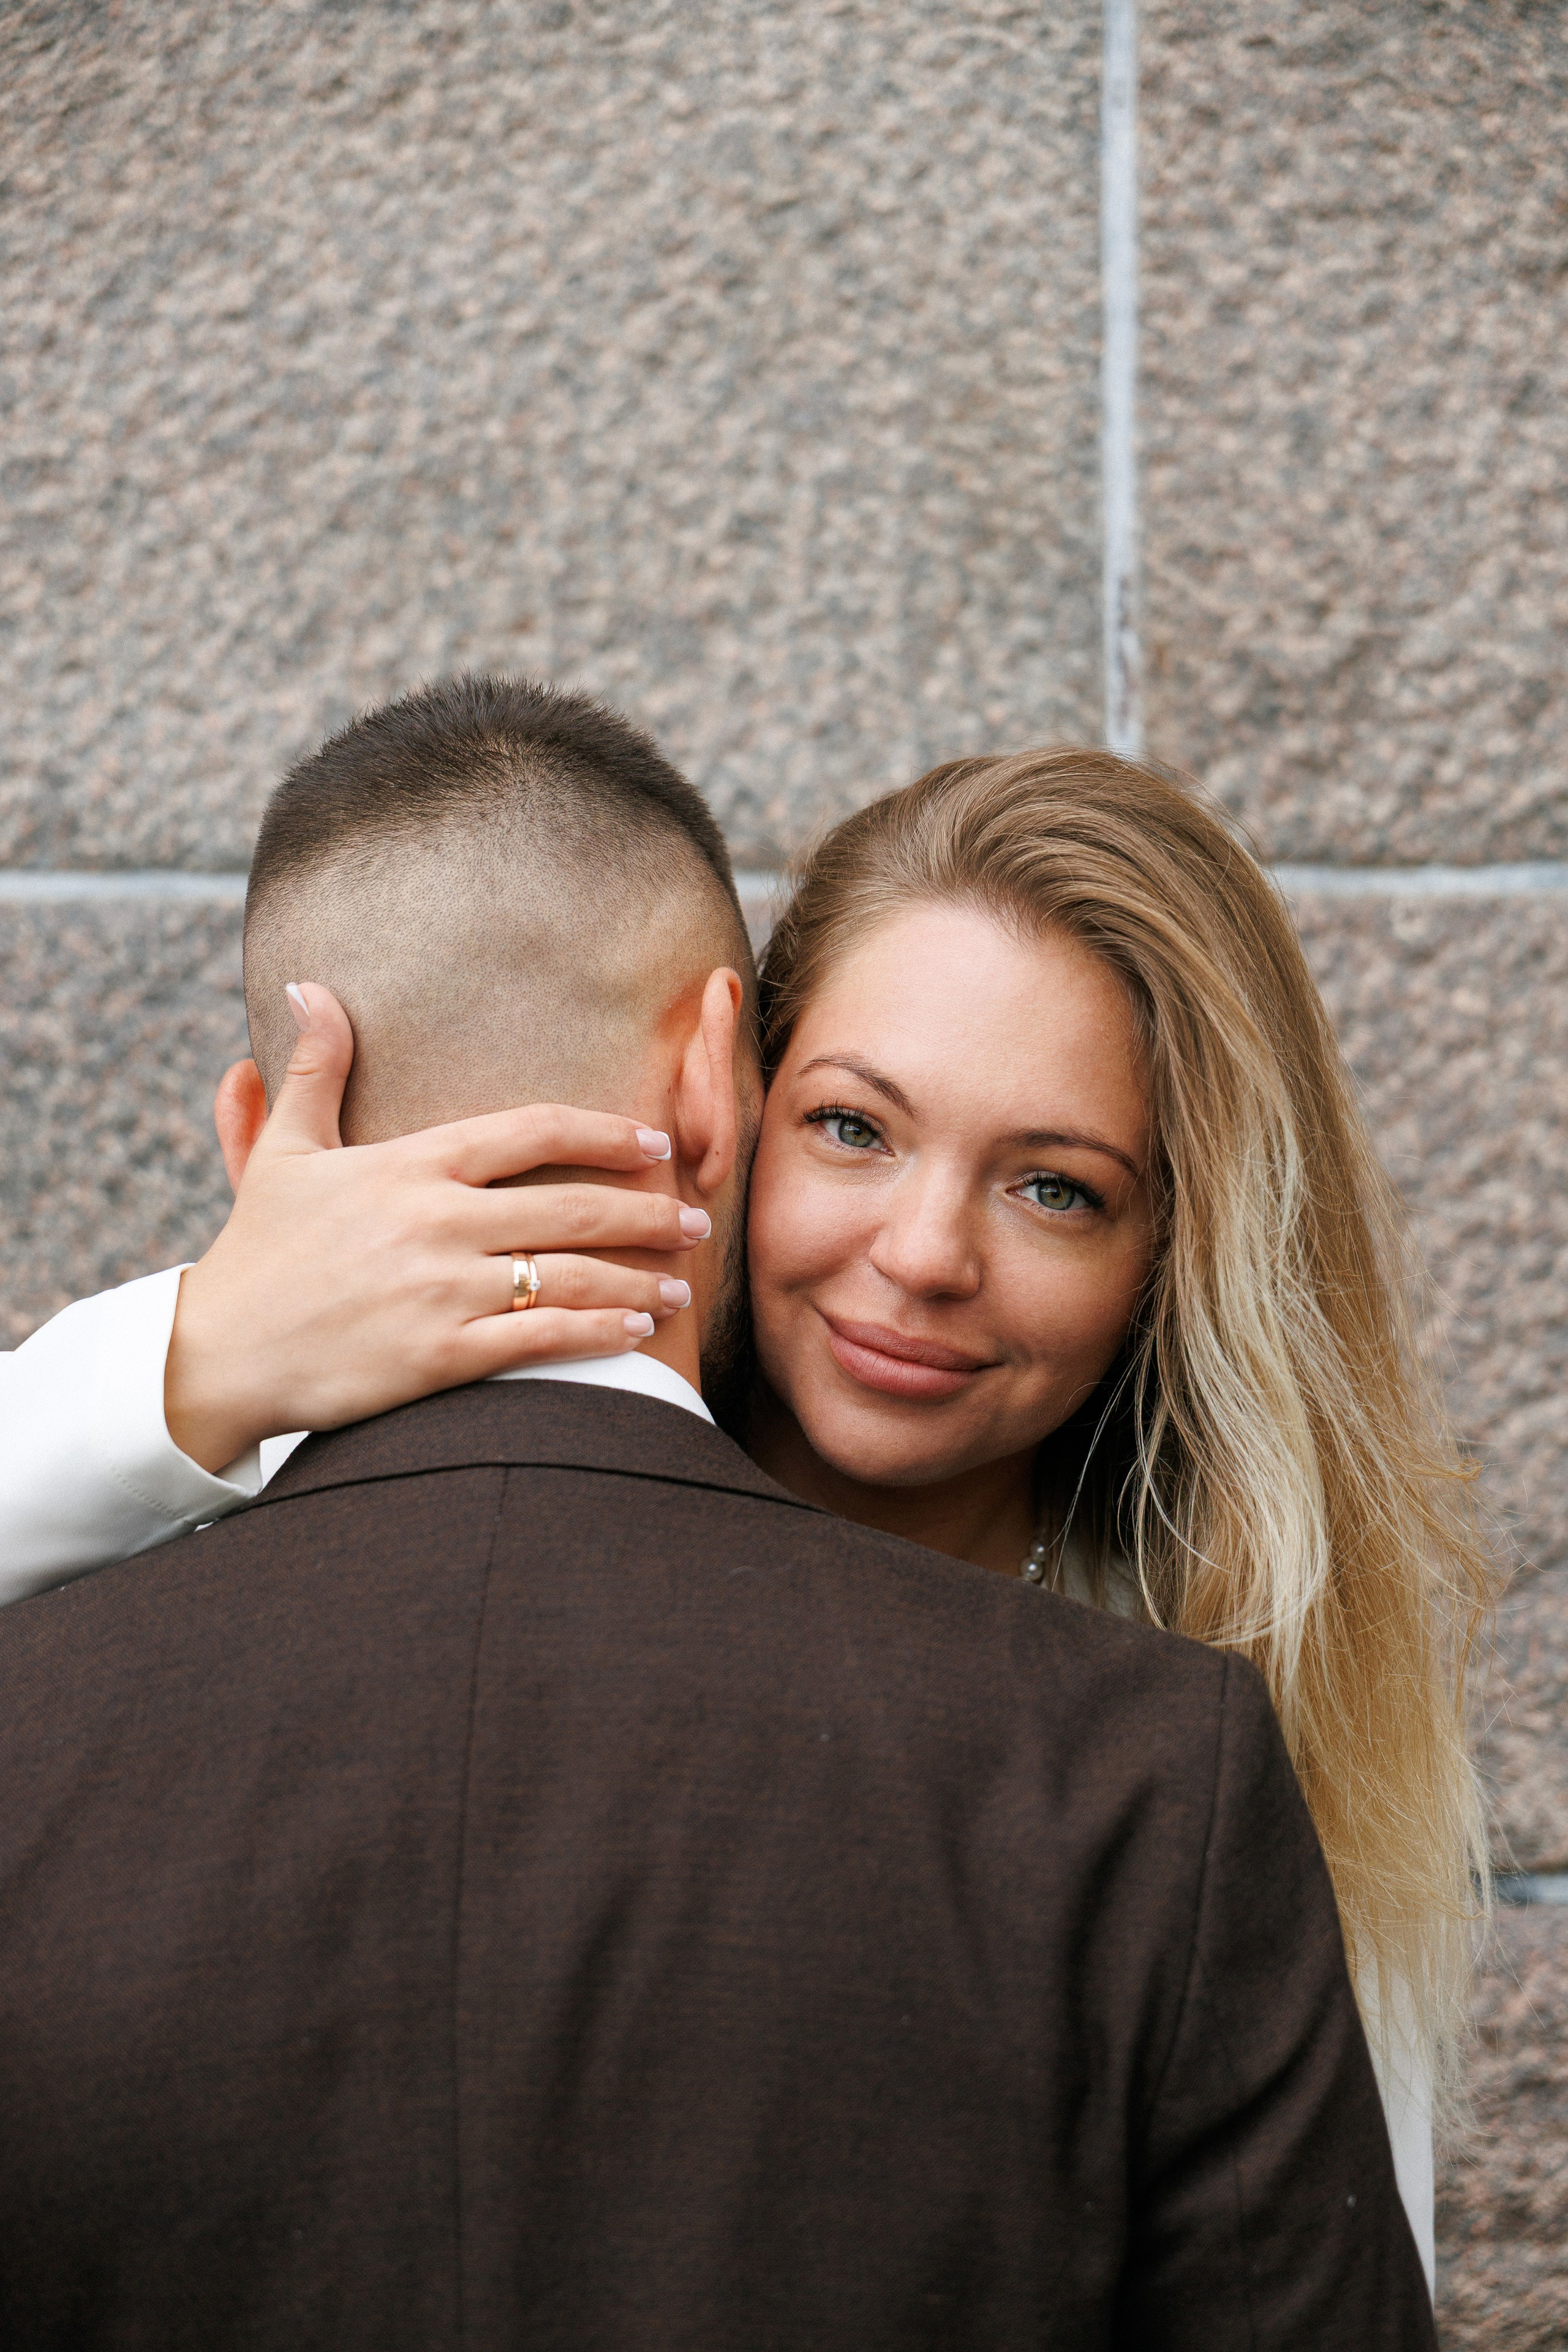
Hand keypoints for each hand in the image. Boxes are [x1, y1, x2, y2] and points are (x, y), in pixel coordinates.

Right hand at [165, 985, 709, 1472]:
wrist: (218, 1354)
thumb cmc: (257, 1254)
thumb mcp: (284, 1152)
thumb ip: (315, 1070)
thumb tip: (312, 987)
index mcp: (409, 1166)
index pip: (530, 1130)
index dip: (602, 1132)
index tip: (651, 1141)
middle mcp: (436, 1221)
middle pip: (570, 1204)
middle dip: (645, 1210)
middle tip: (693, 1217)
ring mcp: (442, 1289)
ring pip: (569, 1274)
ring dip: (637, 1276)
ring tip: (681, 1281)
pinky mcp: (441, 1355)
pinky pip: (542, 1338)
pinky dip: (599, 1332)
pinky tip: (637, 1330)